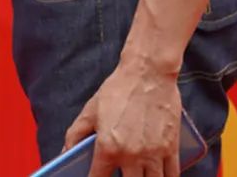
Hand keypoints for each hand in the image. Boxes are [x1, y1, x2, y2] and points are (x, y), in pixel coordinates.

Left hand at [65, 58, 181, 176]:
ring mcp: (154, 153)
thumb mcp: (91, 109)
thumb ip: (75, 133)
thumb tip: (64, 153)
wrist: (148, 70)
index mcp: (108, 148)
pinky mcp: (171, 146)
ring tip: (140, 176)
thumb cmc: (119, 88)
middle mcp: (131, 155)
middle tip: (122, 174)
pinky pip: (171, 174)